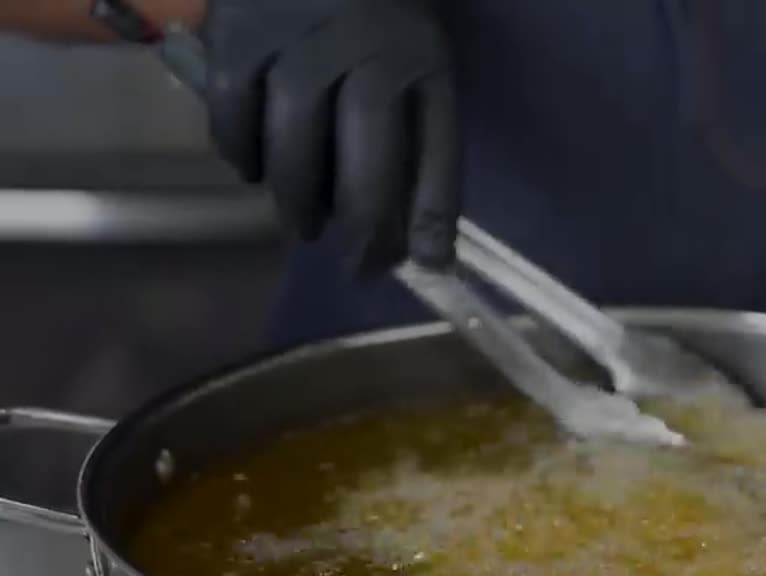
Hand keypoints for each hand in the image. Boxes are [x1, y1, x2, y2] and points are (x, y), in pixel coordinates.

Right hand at [202, 0, 458, 272]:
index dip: (433, 213)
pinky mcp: (237, 31)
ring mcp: (298, 37)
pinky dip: (239, 151)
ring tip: (304, 224)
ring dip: (298, 198)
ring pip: (293, 141)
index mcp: (422, 58)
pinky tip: (253, 170)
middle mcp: (368, 46)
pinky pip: (231, 110)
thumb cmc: (375, 17)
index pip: (436, 147)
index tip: (428, 265)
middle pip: (368, 153)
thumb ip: (420, 148)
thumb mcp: (415, 66)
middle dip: (363, 224)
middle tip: (354, 264)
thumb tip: (426, 248)